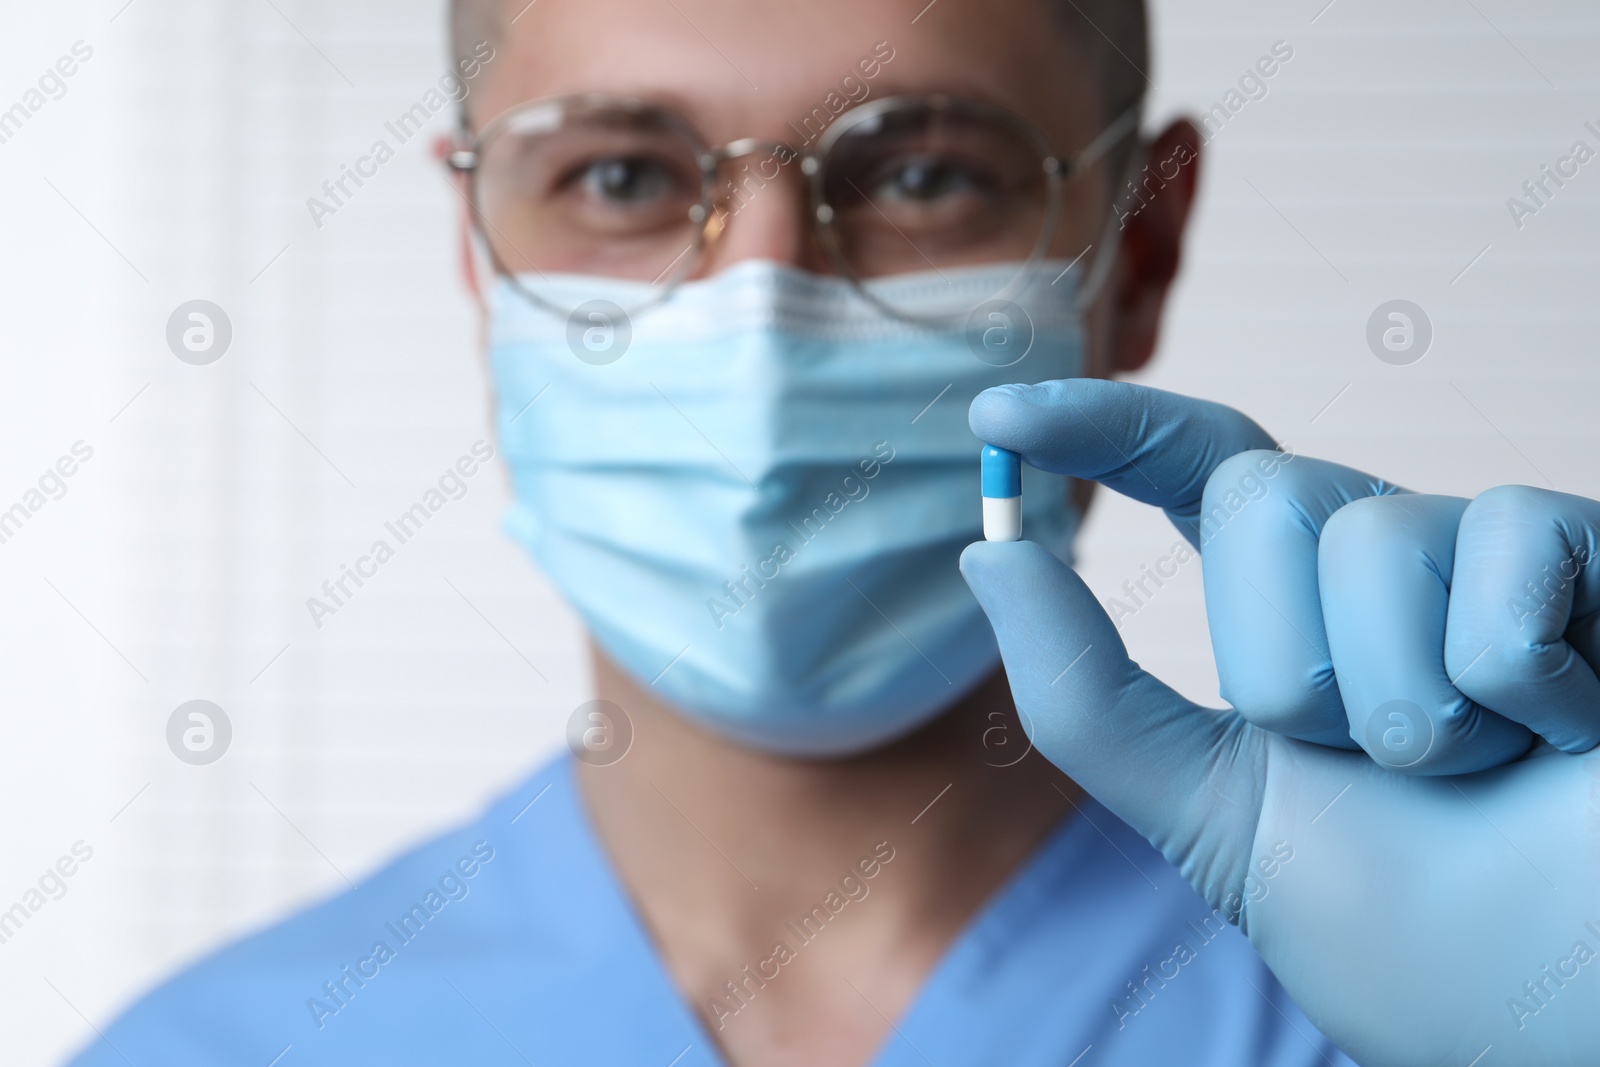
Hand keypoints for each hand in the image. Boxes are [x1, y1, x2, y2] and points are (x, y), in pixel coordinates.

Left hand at [960, 379, 1599, 1066]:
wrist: (1573, 1009)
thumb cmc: (1417, 928)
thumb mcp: (1214, 813)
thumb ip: (1093, 699)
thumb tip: (986, 560)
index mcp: (1298, 610)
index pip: (1194, 466)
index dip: (1102, 427)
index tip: (994, 419)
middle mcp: (1390, 560)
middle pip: (1261, 493)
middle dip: (1291, 668)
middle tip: (1377, 766)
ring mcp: (1494, 556)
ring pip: (1370, 534)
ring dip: (1408, 707)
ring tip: (1489, 769)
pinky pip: (1507, 542)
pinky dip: (1526, 681)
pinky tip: (1578, 733)